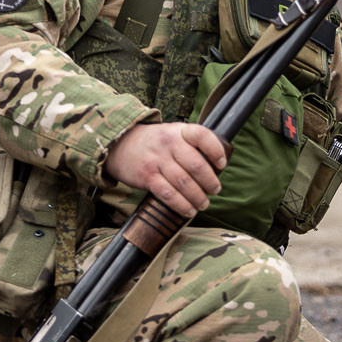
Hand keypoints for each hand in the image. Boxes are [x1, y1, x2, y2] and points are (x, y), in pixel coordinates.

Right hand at [105, 123, 226, 216]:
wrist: (119, 144)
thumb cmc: (154, 142)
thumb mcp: (172, 133)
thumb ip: (190, 145)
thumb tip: (214, 167)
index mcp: (179, 131)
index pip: (202, 136)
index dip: (216, 151)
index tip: (222, 164)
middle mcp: (169, 144)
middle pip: (196, 165)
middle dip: (210, 181)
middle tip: (215, 190)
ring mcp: (157, 160)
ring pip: (184, 182)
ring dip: (198, 197)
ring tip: (204, 204)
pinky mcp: (147, 176)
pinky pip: (168, 194)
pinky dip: (181, 205)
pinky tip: (189, 210)